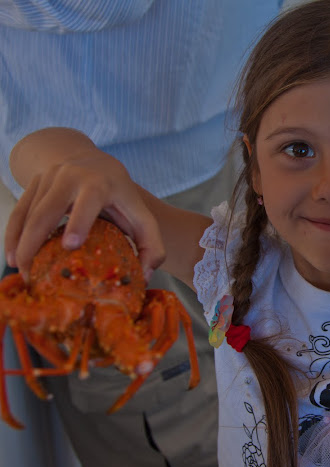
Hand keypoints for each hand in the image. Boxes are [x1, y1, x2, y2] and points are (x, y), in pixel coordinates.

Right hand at [5, 147, 164, 281]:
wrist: (93, 162)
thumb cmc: (120, 197)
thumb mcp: (141, 215)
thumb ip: (152, 245)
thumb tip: (145, 276)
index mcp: (101, 183)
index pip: (89, 201)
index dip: (80, 221)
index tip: (70, 245)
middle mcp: (71, 176)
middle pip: (48, 209)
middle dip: (37, 240)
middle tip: (34, 273)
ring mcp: (49, 178)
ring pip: (29, 212)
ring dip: (21, 242)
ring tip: (22, 272)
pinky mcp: (33, 183)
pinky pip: (19, 211)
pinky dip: (13, 234)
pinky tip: (13, 257)